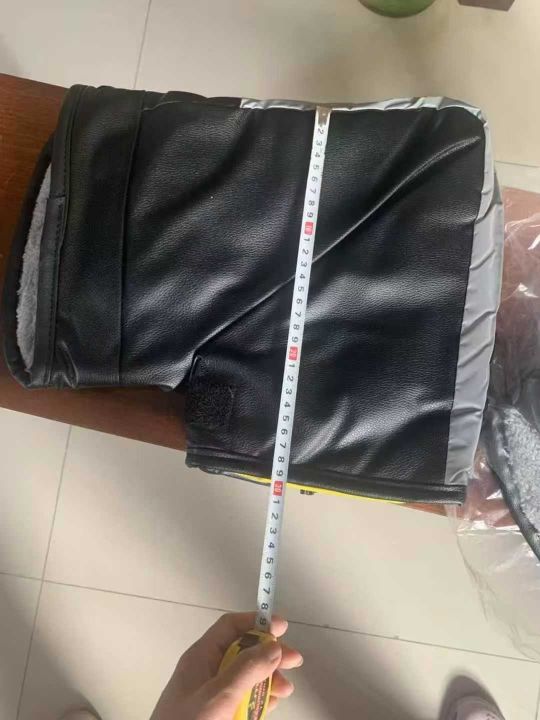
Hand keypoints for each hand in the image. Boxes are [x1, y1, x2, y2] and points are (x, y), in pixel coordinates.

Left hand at [150, 612, 302, 719]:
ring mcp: (211, 694)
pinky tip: (271, 704)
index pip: (230, 627)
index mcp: (201, 657)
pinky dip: (258, 699)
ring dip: (268, 679)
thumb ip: (246, 669)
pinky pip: (241, 699)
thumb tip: (273, 645)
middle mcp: (206, 671)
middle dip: (270, 653)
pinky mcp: (216, 714)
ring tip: (285, 690)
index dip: (256, 622)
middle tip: (295, 660)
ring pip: (245, 676)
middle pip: (242, 651)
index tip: (282, 627)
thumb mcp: (219, 696)